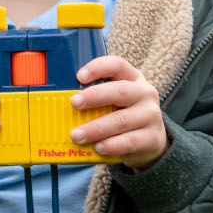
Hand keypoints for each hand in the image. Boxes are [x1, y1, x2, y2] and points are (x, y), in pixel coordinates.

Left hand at [68, 55, 168, 170]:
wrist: (151, 141)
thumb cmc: (124, 115)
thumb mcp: (115, 101)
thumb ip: (96, 97)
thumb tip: (61, 100)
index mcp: (133, 79)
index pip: (117, 65)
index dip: (98, 67)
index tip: (79, 76)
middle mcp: (144, 94)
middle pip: (120, 91)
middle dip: (94, 97)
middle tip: (74, 103)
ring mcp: (151, 116)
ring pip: (121, 120)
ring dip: (95, 128)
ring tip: (77, 135)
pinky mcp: (152, 138)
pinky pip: (129, 141)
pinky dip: (111, 145)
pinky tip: (98, 147)